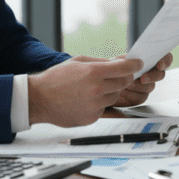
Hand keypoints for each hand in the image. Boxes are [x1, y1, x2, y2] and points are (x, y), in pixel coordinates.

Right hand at [28, 56, 142, 126]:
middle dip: (124, 77)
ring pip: (115, 96)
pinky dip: (100, 103)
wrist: (38, 99)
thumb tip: (122, 61)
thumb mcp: (79, 62)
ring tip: (93, 88)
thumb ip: (102, 62)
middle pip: (124, 83)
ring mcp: (95, 105)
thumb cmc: (57, 78)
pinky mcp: (92, 117)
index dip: (135, 65)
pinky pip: (105, 108)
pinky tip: (86, 99)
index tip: (139, 63)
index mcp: (94, 73)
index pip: (126, 68)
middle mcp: (96, 90)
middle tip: (117, 75)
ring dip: (111, 91)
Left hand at [112, 52, 173, 107]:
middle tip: (143, 78)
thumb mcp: (118, 61)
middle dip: (152, 76)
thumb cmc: (110, 69)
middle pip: (160, 75)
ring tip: (127, 85)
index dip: (165, 61)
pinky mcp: (138, 97)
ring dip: (140, 86)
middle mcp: (149, 73)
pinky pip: (141, 98)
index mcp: (148, 61)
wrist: (101, 83)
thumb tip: (138, 61)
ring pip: (151, 87)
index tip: (159, 65)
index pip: (165, 58)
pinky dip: (132, 95)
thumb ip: (129, 60)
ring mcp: (145, 86)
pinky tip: (123, 92)